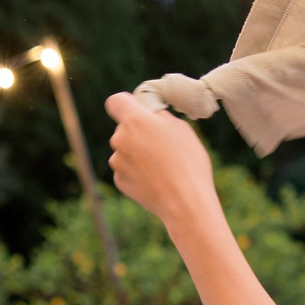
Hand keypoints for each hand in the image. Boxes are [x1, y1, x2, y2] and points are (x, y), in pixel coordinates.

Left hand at [105, 92, 221, 226]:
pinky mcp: (120, 181)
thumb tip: (150, 115)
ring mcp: (117, 162)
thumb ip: (159, 117)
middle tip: (163, 145)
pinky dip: (138, 172)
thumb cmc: (188, 162)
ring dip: (138, 153)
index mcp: (135, 121)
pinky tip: (157, 179)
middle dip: (139, 132)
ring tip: (163, 166)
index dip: (127, 104)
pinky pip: (127, 169)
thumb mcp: (181, 128)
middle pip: (124, 128)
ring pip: (125, 150)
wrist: (184, 202)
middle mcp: (120, 139)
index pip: (116, 101)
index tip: (139, 112)